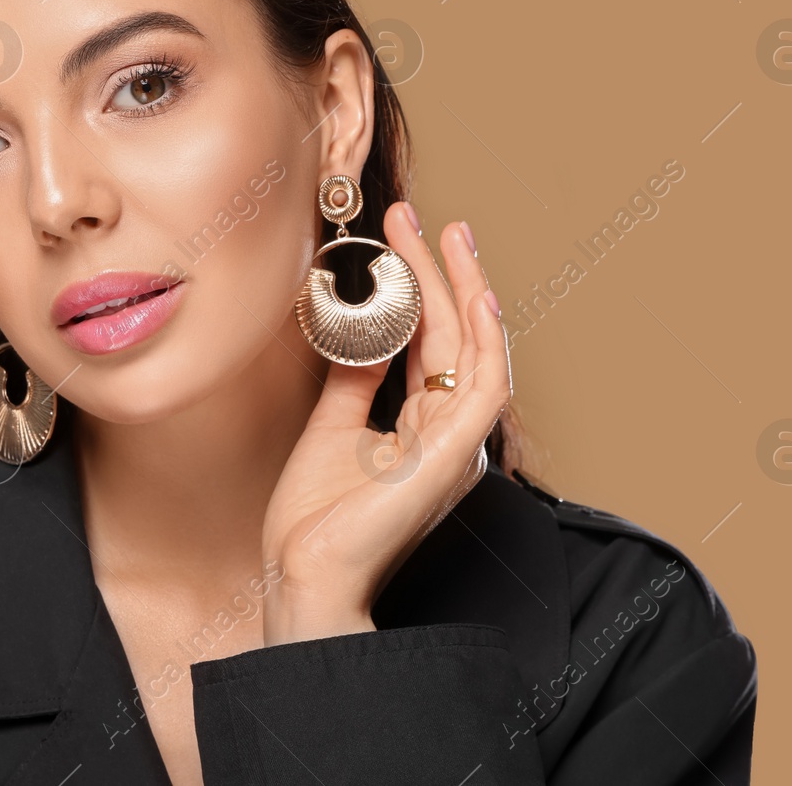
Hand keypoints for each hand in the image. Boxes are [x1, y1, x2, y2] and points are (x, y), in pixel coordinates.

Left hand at [260, 202, 511, 645]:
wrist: (304, 575)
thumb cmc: (315, 520)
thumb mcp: (331, 426)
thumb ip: (354, 376)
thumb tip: (360, 324)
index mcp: (424, 432)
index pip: (433, 345)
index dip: (421, 288)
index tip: (400, 237)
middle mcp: (450, 436)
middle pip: (457, 337)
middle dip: (442, 271)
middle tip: (417, 217)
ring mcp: (457, 447)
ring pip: (478, 351)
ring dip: (464, 288)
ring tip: (445, 234)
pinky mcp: (454, 458)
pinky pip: (486, 389)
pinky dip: (486, 340)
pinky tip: (474, 296)